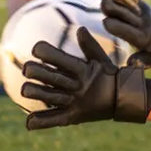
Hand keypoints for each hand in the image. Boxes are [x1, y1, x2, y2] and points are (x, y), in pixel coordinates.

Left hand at [21, 26, 150, 129]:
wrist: (124, 99)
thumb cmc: (110, 76)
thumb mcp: (101, 59)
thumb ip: (89, 45)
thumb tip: (79, 29)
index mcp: (82, 69)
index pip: (57, 57)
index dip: (42, 50)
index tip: (37, 49)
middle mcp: (76, 85)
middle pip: (45, 75)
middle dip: (31, 69)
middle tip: (28, 68)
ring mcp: (74, 102)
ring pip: (45, 96)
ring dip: (31, 91)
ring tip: (26, 89)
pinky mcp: (73, 116)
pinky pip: (53, 120)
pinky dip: (39, 122)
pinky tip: (29, 121)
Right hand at [101, 0, 150, 68]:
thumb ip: (141, 61)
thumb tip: (130, 64)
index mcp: (143, 38)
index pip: (126, 30)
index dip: (116, 26)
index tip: (105, 22)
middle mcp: (143, 23)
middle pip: (125, 14)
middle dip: (114, 9)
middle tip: (103, 3)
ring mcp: (144, 12)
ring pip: (127, 3)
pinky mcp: (144, 5)